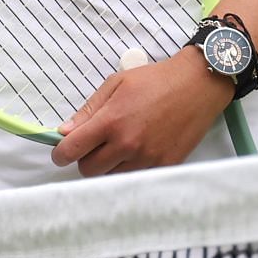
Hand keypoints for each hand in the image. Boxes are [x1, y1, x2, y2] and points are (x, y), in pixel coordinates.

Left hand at [51, 54, 230, 175]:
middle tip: (94, 144)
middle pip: (89, 170)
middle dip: (85, 159)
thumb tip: (64, 132)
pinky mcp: (165, 166)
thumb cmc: (154, 80)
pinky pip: (136, 177)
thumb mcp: (115, 84)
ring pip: (111, 177)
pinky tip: (136, 150)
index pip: (73, 150)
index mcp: (111, 121)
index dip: (61, 154)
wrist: (196, 85)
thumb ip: (88, 110)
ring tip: (118, 144)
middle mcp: (127, 144)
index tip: (61, 152)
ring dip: (108, 165)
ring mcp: (147, 158)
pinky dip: (129, 168)